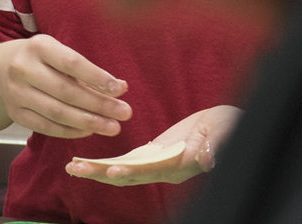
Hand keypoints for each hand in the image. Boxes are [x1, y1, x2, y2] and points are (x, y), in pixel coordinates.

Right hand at [0, 35, 131, 138]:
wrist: (0, 68)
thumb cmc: (40, 59)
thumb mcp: (59, 53)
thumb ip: (88, 71)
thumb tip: (121, 88)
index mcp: (38, 47)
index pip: (71, 63)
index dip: (98, 77)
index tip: (121, 90)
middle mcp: (22, 69)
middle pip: (66, 91)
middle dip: (99, 105)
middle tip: (125, 113)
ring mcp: (16, 93)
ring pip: (57, 112)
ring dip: (89, 122)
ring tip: (113, 127)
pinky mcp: (15, 113)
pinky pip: (46, 127)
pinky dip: (70, 131)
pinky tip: (89, 131)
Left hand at [67, 105, 240, 185]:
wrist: (226, 126)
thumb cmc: (228, 128)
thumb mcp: (224, 134)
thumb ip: (215, 147)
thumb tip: (207, 160)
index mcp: (179, 165)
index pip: (151, 170)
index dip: (131, 172)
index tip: (111, 171)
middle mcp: (164, 170)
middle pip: (129, 174)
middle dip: (101, 173)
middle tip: (75, 169)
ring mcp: (157, 164)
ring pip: (123, 171)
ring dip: (98, 170)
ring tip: (73, 166)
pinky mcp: (152, 155)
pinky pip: (125, 163)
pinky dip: (106, 163)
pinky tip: (88, 161)